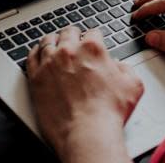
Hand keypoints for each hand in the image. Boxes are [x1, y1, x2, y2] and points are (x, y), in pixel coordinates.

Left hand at [27, 26, 142, 162]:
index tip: (93, 41)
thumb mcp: (133, 85)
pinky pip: (31, 57)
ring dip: (53, 41)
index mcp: (93, 49)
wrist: (86, 133)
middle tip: (73, 39)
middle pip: (68, 32)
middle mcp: (69, 51)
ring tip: (54, 43)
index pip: (93, 32)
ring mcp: (50, 63)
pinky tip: (37, 54)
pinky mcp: (36, 77)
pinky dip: (35, 52)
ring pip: (48, 41)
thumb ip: (126, 69)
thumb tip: (119, 66)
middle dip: (72, 35)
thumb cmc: (108, 112)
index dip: (94, 37)